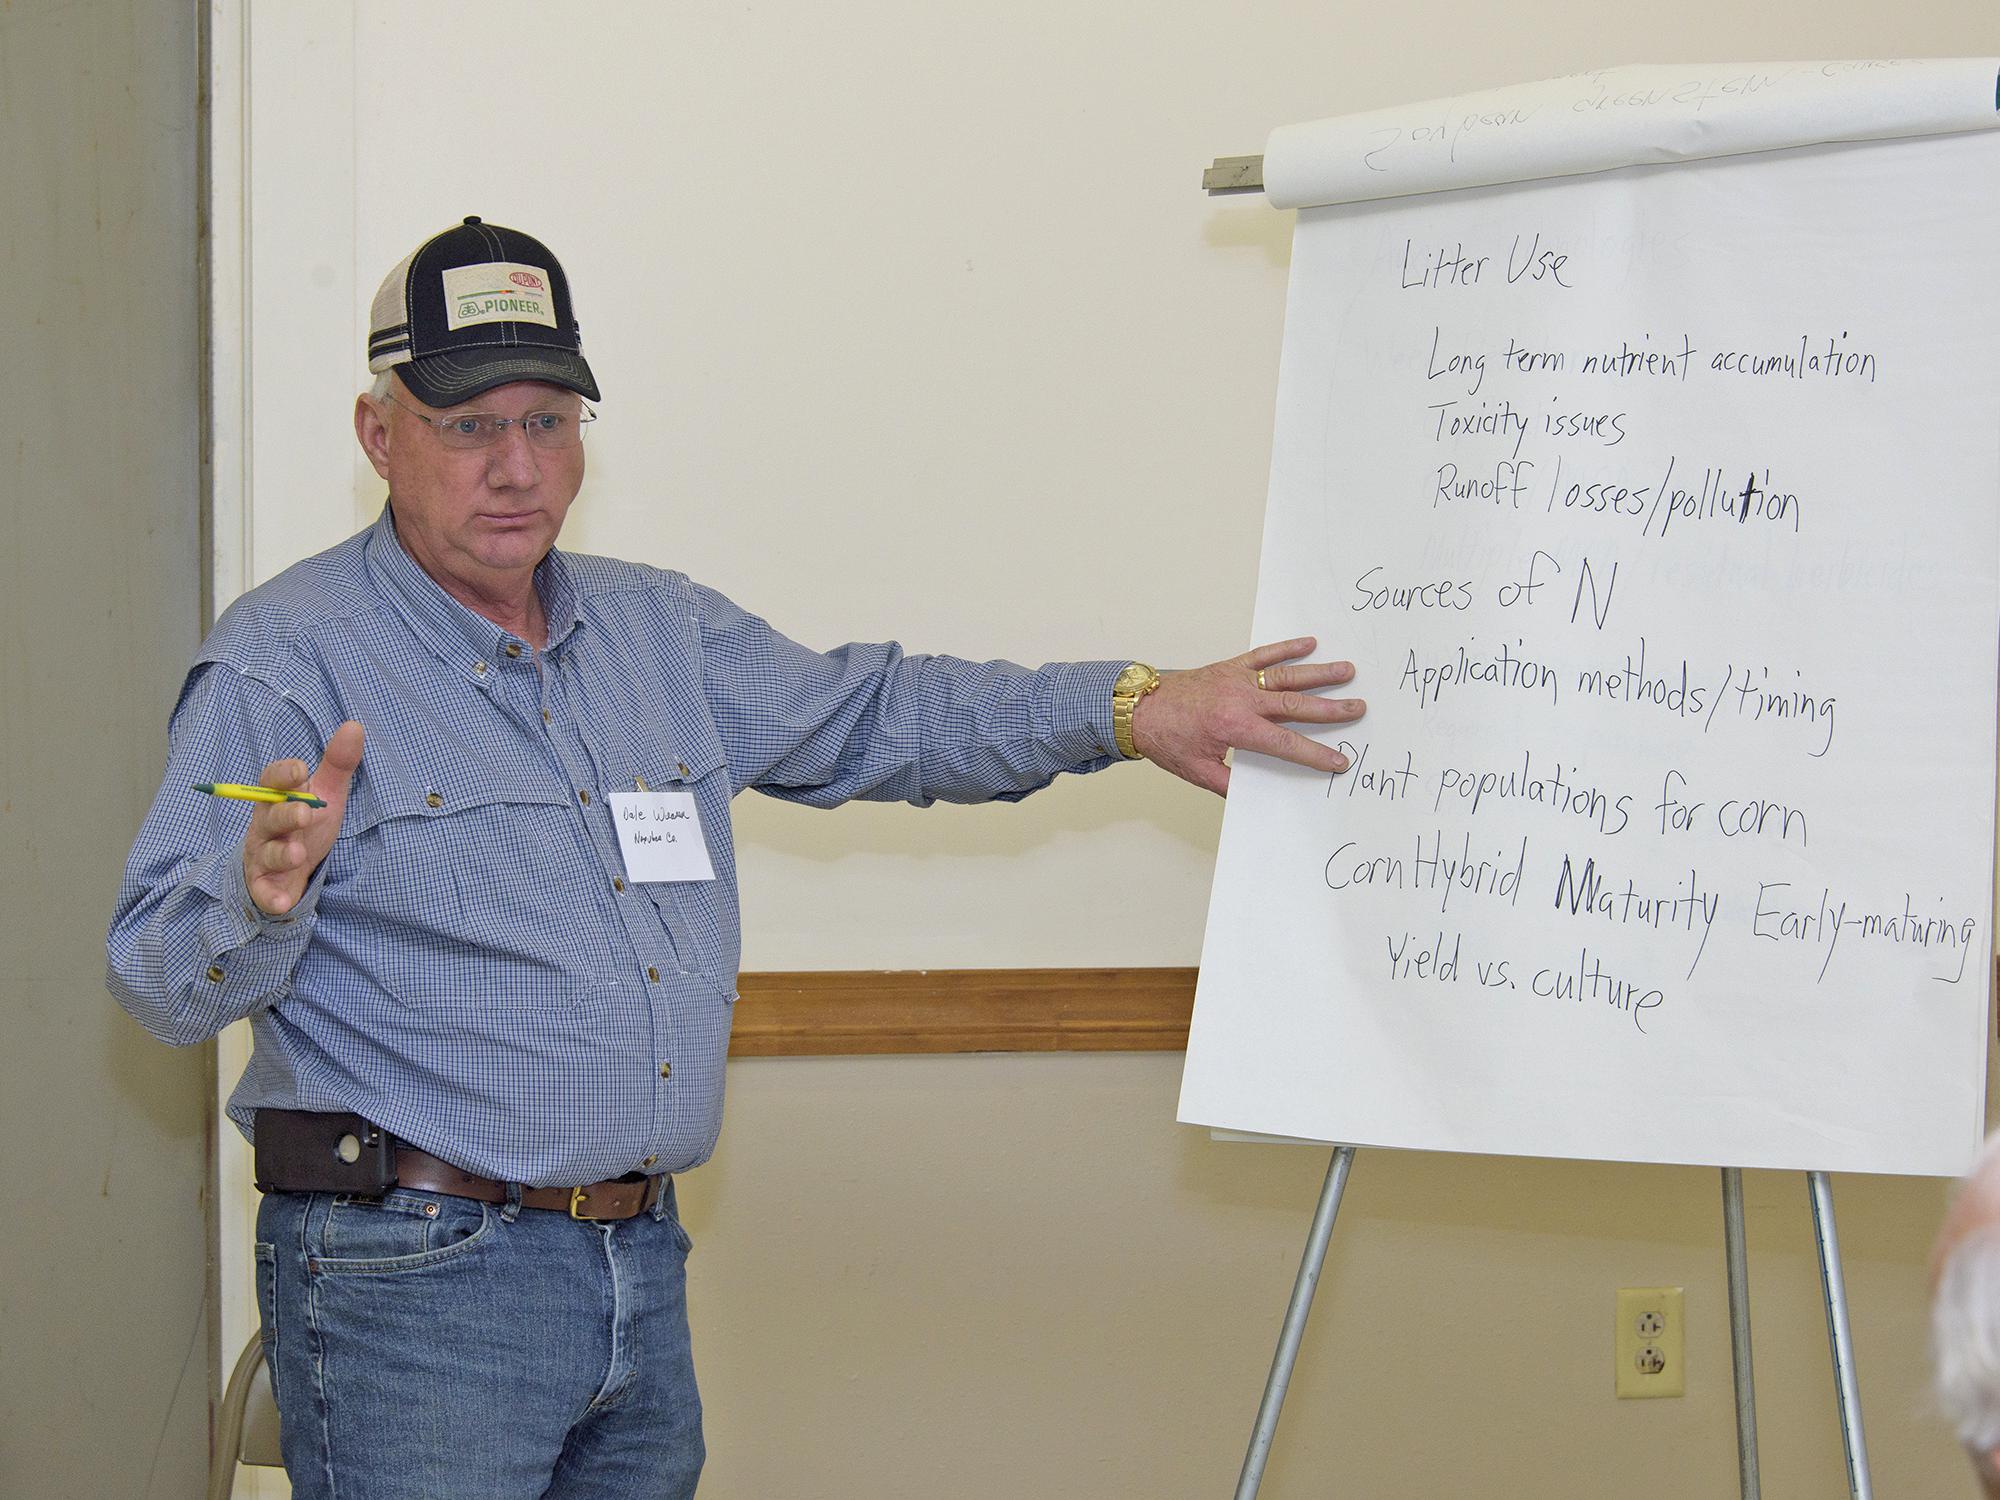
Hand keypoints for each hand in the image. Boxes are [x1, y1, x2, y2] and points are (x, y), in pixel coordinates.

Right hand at [242, 721, 364, 916]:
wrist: (289, 866)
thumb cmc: (306, 822)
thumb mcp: (326, 792)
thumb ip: (338, 763)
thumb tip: (355, 726)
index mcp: (278, 797)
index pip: (271, 780)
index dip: (283, 775)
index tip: (301, 770)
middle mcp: (266, 824)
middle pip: (269, 817)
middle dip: (285, 815)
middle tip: (304, 813)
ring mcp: (263, 855)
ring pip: (268, 853)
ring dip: (282, 853)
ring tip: (300, 854)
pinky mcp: (265, 885)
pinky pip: (264, 891)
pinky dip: (271, 897)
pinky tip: (282, 902)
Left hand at [1130, 638, 1362, 795]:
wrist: (1137, 708)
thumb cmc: (1165, 740)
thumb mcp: (1196, 771)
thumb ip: (1228, 784)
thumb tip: (1256, 798)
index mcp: (1234, 727)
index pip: (1284, 743)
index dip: (1314, 754)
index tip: (1339, 761)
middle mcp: (1240, 699)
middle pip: (1294, 705)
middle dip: (1330, 709)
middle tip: (1360, 708)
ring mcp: (1236, 679)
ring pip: (1285, 675)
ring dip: (1319, 673)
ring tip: (1348, 670)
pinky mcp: (1229, 667)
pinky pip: (1263, 655)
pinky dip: (1287, 648)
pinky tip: (1310, 643)